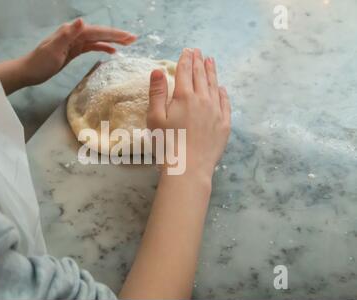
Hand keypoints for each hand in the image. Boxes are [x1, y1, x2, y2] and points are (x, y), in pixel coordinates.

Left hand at [21, 19, 136, 85]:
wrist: (28, 72)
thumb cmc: (40, 63)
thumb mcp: (53, 49)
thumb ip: (67, 34)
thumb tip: (82, 21)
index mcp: (71, 32)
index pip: (97, 31)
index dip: (114, 34)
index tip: (128, 37)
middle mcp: (74, 34)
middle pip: (100, 33)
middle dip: (117, 36)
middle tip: (134, 39)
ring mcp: (74, 42)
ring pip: (97, 39)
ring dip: (112, 41)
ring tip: (128, 44)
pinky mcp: (73, 51)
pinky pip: (91, 47)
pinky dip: (102, 48)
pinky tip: (112, 52)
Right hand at [147, 48, 231, 180]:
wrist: (188, 168)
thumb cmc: (167, 144)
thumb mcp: (155, 118)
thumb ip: (157, 93)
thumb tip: (158, 70)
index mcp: (184, 96)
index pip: (185, 72)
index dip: (185, 59)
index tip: (187, 50)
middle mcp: (203, 99)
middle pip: (201, 76)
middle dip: (199, 62)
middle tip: (199, 52)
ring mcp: (216, 111)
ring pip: (214, 86)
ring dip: (212, 72)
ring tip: (210, 61)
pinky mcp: (224, 124)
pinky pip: (225, 103)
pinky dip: (223, 92)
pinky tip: (221, 88)